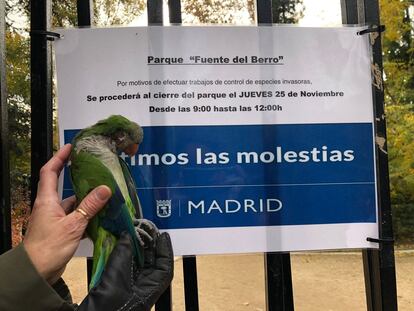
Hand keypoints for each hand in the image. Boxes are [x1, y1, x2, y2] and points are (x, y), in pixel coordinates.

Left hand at [23, 144, 111, 284]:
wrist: (36, 272)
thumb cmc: (49, 247)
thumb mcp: (73, 224)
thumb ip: (89, 206)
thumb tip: (105, 188)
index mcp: (47, 200)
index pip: (49, 171)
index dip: (59, 157)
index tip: (70, 147)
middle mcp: (50, 206)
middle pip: (62, 185)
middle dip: (76, 176)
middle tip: (93, 167)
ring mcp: (55, 218)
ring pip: (72, 203)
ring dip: (86, 199)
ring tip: (104, 192)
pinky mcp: (61, 230)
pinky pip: (76, 217)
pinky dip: (87, 215)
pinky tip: (101, 215)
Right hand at [77, 232, 173, 310]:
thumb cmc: (106, 310)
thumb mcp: (115, 279)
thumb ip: (122, 256)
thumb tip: (126, 237)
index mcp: (148, 291)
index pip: (164, 267)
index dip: (165, 249)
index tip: (163, 235)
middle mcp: (141, 290)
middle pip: (151, 264)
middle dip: (148, 246)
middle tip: (144, 231)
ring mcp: (128, 290)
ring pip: (136, 266)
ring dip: (133, 250)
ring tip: (131, 235)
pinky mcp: (115, 289)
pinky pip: (123, 269)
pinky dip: (121, 257)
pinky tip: (117, 247)